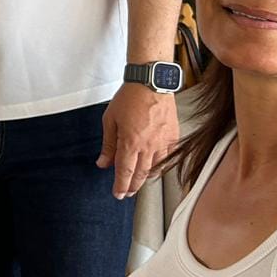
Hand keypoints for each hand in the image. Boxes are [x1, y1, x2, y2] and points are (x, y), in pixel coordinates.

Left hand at [97, 84, 178, 198]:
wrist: (151, 81)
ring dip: (146, 178)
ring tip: (139, 182)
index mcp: (130, 143)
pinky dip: (160, 165)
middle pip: (140, 175)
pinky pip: (168, 157)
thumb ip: (108, 144)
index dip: (120, 187)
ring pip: (155, 169)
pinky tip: (155, 167)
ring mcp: (163, 142)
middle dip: (132, 187)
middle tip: (126, 193)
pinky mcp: (173, 136)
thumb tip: (103, 163)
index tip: (117, 194)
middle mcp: (148, 146)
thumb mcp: (110, 120)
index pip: (124, 173)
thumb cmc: (130, 97)